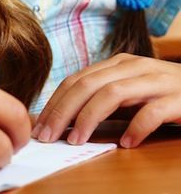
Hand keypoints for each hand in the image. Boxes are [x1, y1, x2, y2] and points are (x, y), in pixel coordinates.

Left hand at [33, 53, 180, 147]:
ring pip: (113, 93)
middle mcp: (134, 67)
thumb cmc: (166, 95)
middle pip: (87, 85)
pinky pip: (153, 111)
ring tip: (76, 140)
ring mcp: (157, 80)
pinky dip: (136, 127)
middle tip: (48, 136)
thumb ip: (102, 99)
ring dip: (89, 118)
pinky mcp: (180, 98)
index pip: (75, 80)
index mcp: (117, 64)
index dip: (54, 103)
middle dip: (62, 111)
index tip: (39, 126)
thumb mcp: (130, 92)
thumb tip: (61, 119)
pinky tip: (126, 143)